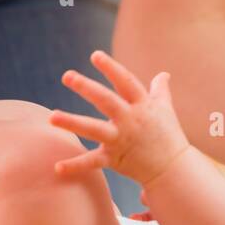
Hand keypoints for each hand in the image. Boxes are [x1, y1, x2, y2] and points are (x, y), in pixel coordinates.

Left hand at [49, 50, 189, 186]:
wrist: (173, 168)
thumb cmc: (169, 135)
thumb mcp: (166, 109)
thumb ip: (160, 90)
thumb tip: (164, 74)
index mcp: (143, 105)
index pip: (126, 82)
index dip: (111, 68)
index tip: (95, 55)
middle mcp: (131, 120)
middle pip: (106, 101)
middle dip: (87, 88)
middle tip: (67, 76)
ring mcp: (121, 140)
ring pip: (94, 129)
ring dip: (72, 122)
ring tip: (51, 117)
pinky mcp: (115, 159)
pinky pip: (93, 162)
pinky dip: (76, 166)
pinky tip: (57, 167)